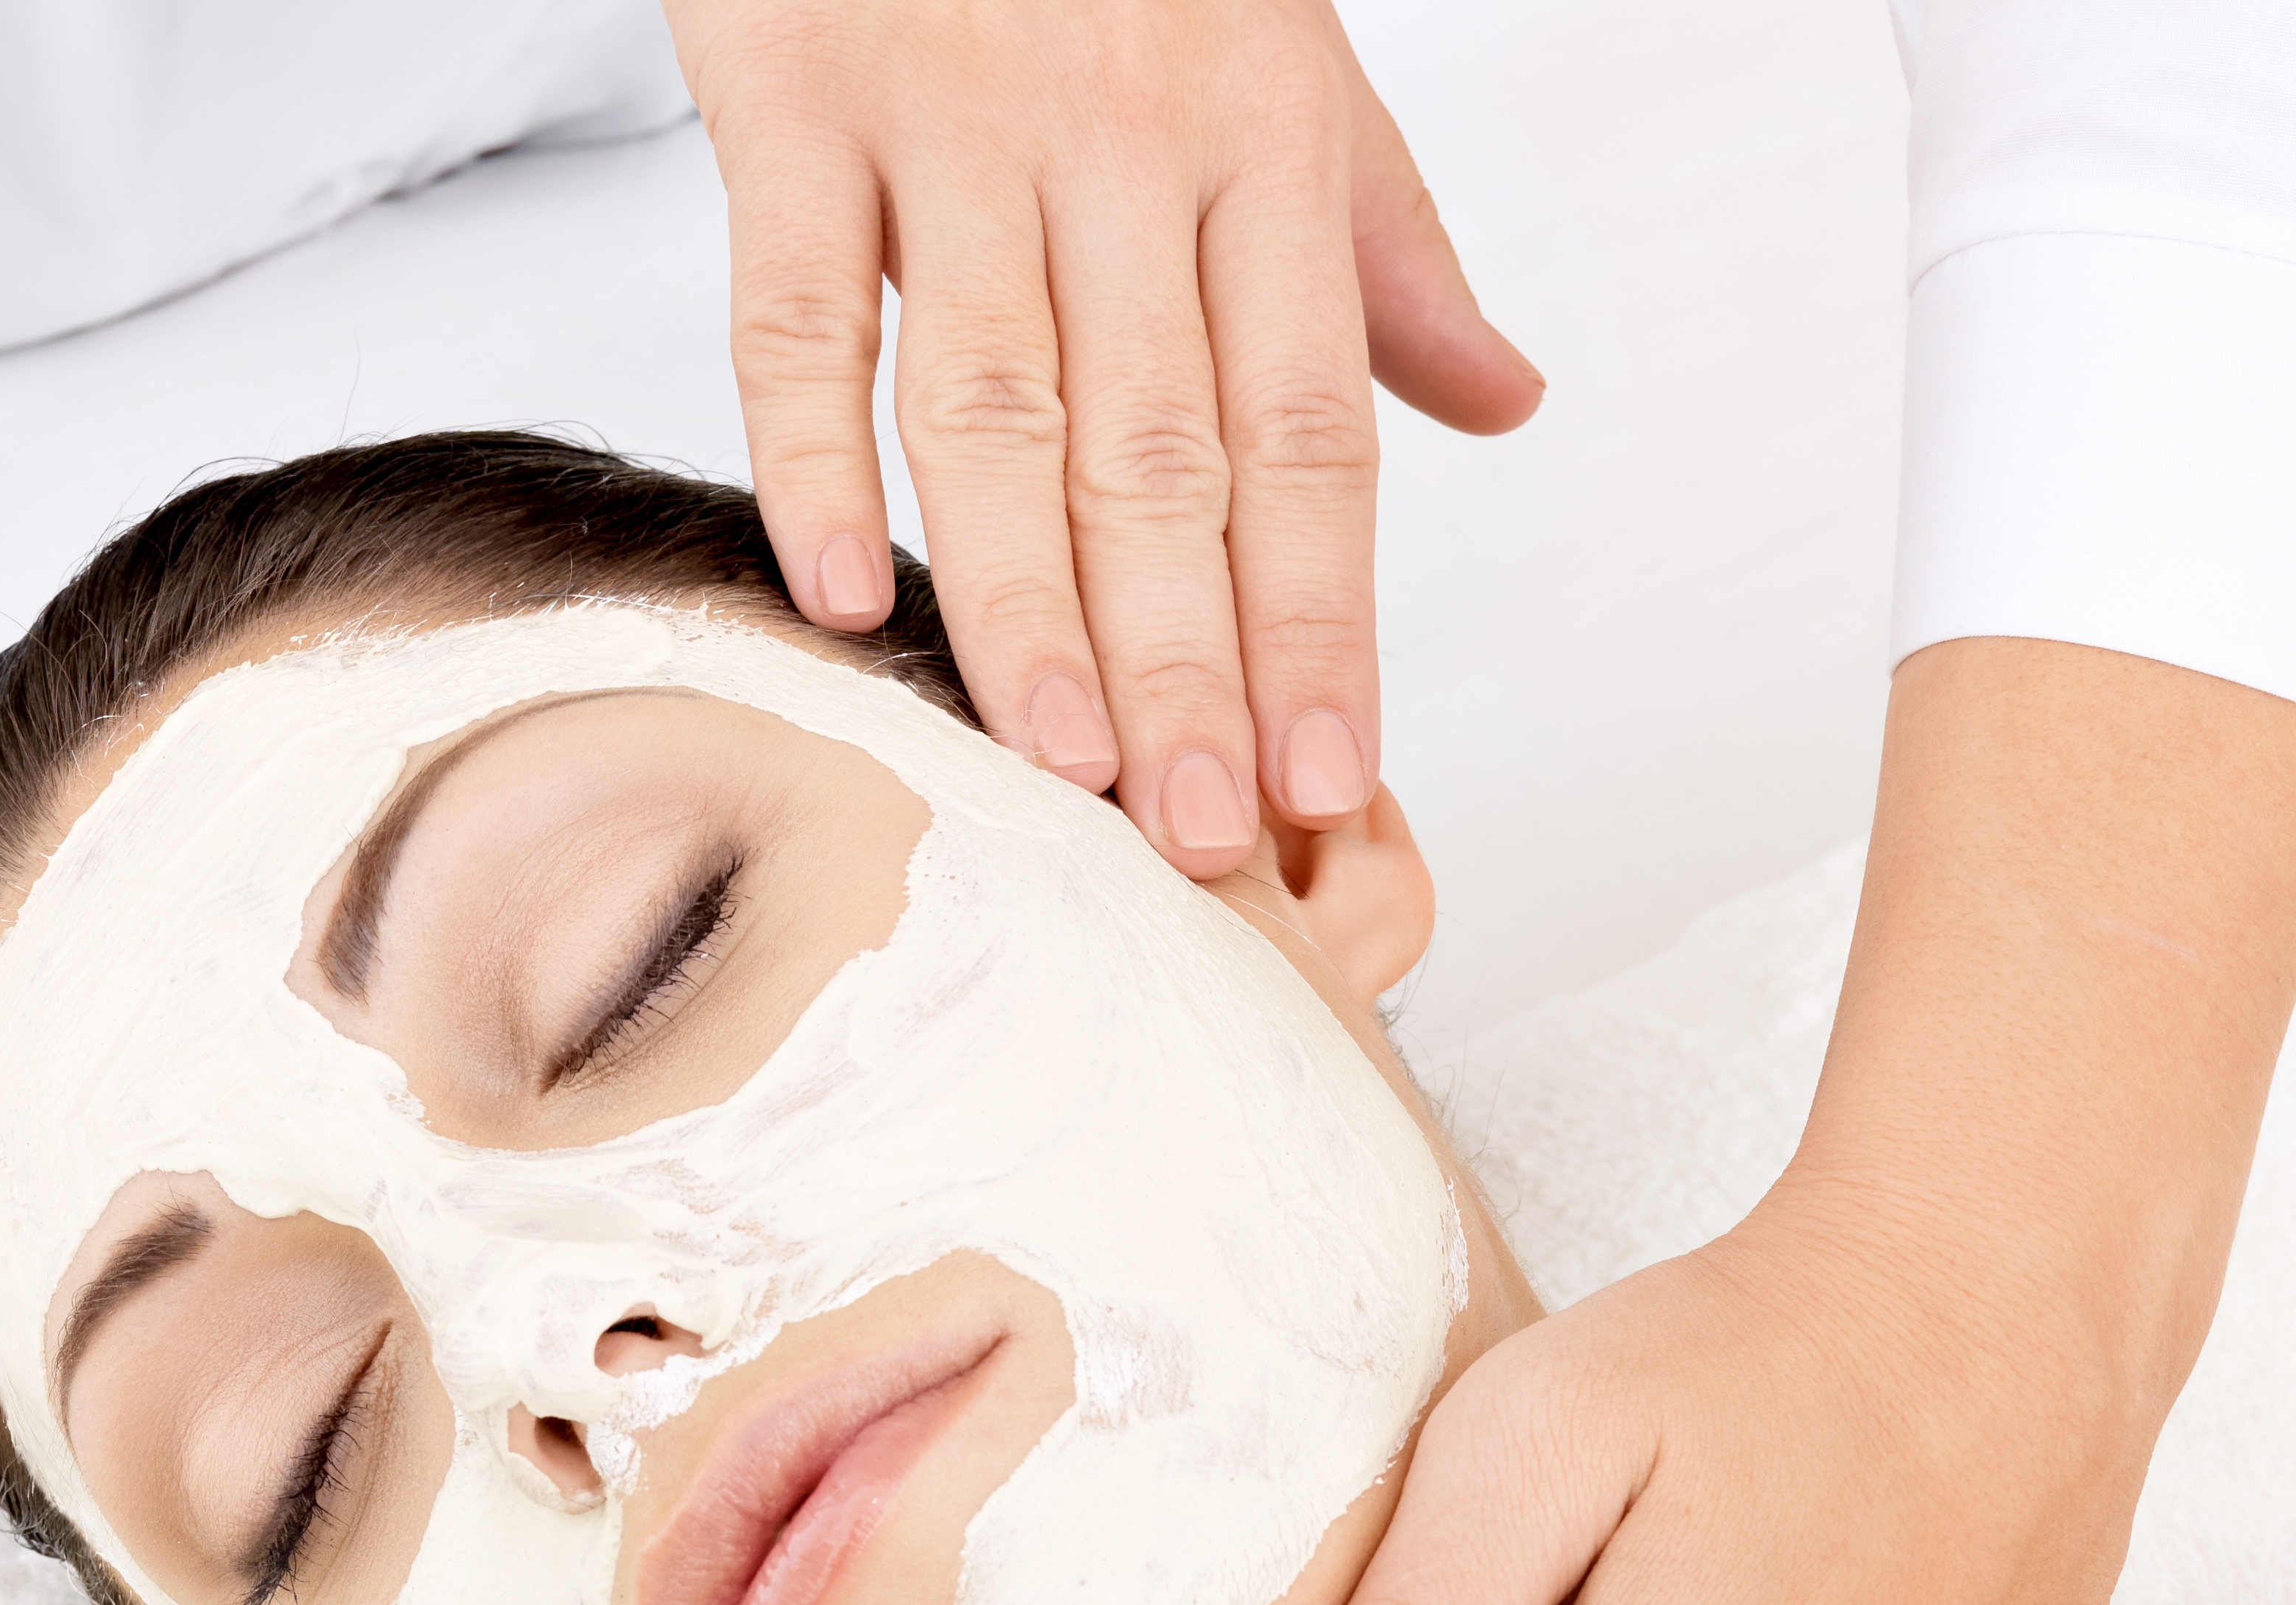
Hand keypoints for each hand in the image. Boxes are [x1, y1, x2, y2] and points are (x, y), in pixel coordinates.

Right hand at [663, 0, 1541, 877]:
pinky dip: (812, 455)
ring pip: (999, 405)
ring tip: (1064, 768)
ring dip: (1030, 600)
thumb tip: (1505, 406)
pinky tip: (841, 592)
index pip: (1306, 430)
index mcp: (1260, 138)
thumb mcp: (1286, 55)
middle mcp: (1119, 136)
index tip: (1327, 779)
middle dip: (1187, 660)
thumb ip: (1382, 250)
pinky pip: (797, 306)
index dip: (1319, 616)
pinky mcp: (790, 94)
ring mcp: (950, 121)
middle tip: (1195, 836)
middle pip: (1162, 449)